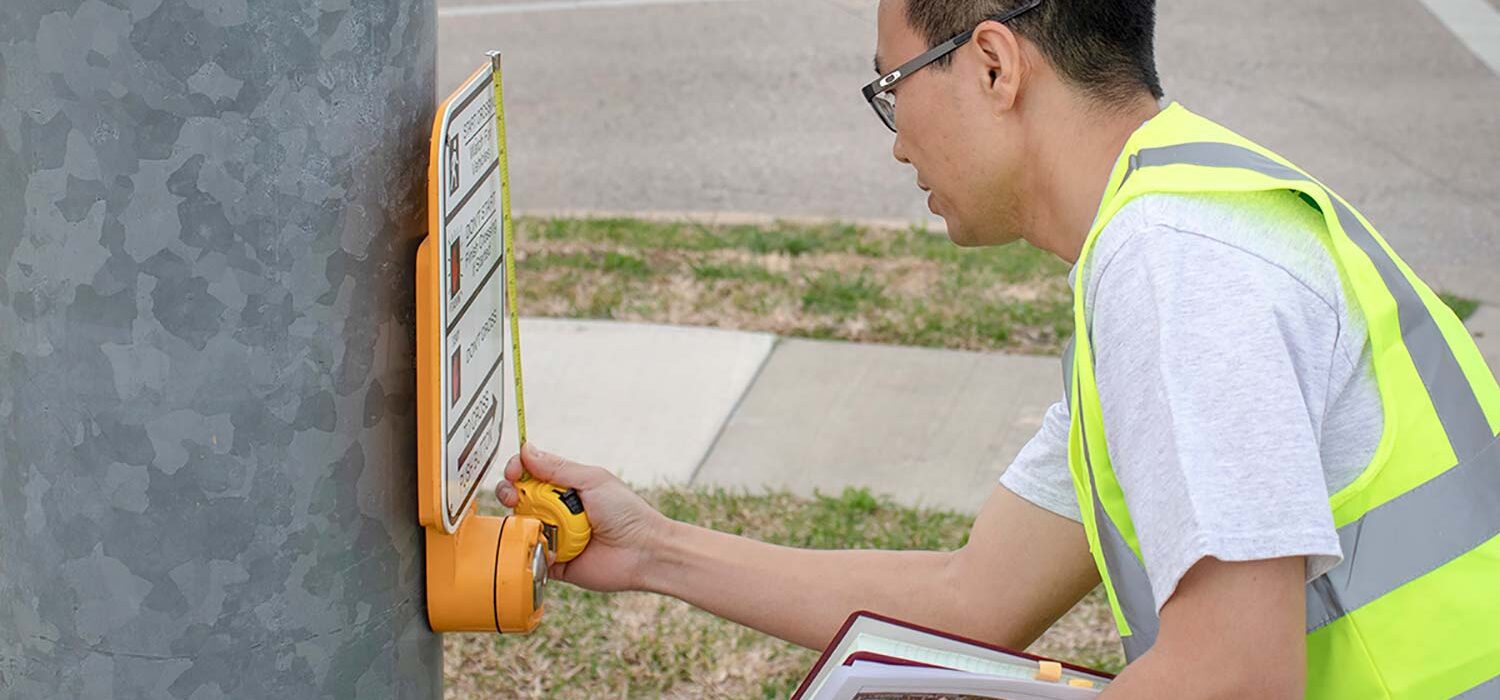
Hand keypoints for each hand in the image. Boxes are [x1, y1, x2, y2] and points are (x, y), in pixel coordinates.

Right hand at [495, 443, 671, 592]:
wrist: (643, 552)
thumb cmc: (626, 513)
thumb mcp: (592, 480)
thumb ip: (558, 467)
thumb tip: (526, 450)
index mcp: (565, 487)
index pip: (529, 473)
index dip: (516, 470)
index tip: (514, 472)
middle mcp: (556, 510)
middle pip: (518, 498)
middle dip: (509, 493)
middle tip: (513, 497)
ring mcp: (554, 535)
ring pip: (520, 526)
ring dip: (520, 522)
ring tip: (533, 523)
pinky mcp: (554, 562)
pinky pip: (530, 556)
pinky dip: (529, 550)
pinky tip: (541, 545)